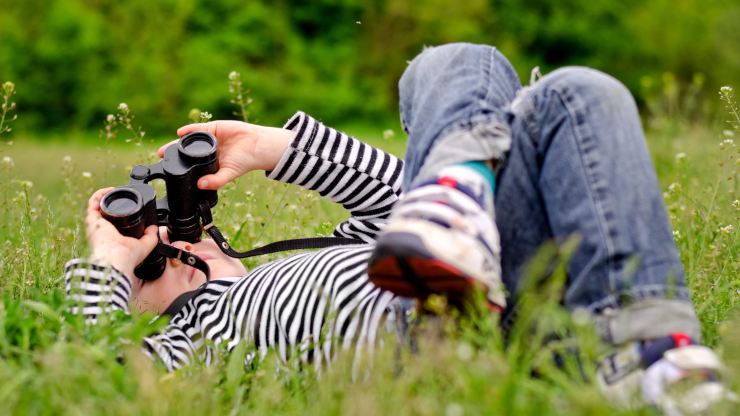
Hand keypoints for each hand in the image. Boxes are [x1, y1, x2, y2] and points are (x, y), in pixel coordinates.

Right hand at [86, 188, 158, 278]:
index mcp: (112, 237)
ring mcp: (96, 224)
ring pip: (97, 205)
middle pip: (104, 212)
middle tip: (122, 196)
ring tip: (115, 190)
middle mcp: (102, 230)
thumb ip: (150, 236)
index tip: (128, 206)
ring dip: (106, 196)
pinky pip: (93, 202)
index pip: (113, 222)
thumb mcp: (144, 245)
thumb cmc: (126, 257)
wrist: (116, 258)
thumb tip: (154, 228)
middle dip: (112, 202)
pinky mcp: (92, 219)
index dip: (119, 213)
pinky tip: (111, 189)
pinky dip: (101, 193)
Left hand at [159, 121, 295, 189]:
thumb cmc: (245, 161)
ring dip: (177, 142)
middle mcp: (206, 150)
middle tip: (160, 156)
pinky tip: (181, 133)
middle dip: (172, 153)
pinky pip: (198, 128)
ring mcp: (209, 138)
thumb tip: (201, 185)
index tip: (167, 168)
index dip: (179, 165)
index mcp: (209, 162)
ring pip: (189, 139)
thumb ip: (216, 180)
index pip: (190, 164)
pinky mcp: (213, 128)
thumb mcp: (229, 174)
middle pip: (185, 151)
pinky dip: (189, 130)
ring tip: (166, 148)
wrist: (257, 146)